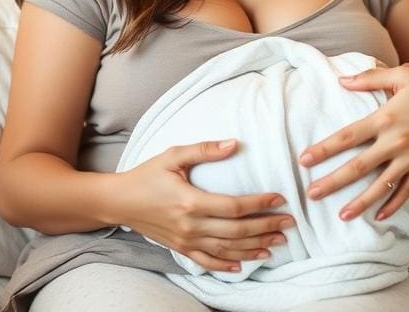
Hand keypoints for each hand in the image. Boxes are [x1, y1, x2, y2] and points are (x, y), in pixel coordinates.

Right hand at [117, 139, 295, 272]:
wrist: (119, 201)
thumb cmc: (147, 174)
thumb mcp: (173, 155)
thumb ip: (205, 149)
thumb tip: (234, 144)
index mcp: (191, 202)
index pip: (234, 207)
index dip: (260, 203)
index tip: (280, 199)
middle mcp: (191, 226)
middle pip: (236, 231)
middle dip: (266, 227)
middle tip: (289, 223)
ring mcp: (186, 241)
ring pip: (227, 249)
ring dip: (254, 247)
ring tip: (277, 243)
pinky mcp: (180, 249)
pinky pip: (207, 262)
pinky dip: (227, 265)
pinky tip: (244, 264)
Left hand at [298, 66, 408, 221]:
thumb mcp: (403, 76)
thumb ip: (370, 78)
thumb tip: (342, 80)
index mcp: (385, 118)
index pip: (347, 137)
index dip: (323, 149)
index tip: (303, 160)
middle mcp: (395, 142)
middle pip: (357, 166)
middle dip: (332, 182)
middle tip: (310, 194)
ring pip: (380, 186)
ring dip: (359, 203)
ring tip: (340, 216)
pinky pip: (406, 192)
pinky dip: (392, 206)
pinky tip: (379, 217)